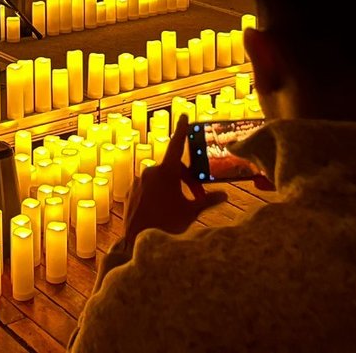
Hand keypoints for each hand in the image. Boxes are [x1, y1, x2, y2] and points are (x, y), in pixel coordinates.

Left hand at [123, 115, 226, 245]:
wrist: (137, 241)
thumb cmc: (167, 224)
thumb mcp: (191, 212)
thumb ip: (207, 201)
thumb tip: (225, 195)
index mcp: (166, 172)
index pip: (177, 144)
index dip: (181, 129)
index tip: (183, 114)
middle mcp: (150, 172)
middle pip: (173, 168)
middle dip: (186, 179)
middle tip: (197, 196)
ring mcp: (139, 181)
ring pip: (160, 178)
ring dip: (172, 187)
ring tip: (180, 206)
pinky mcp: (131, 192)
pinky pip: (148, 187)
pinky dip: (158, 193)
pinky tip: (164, 209)